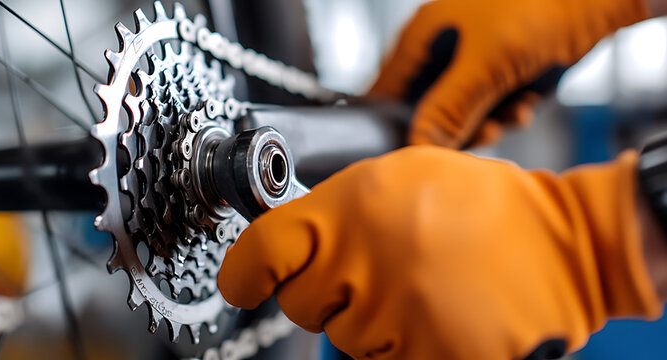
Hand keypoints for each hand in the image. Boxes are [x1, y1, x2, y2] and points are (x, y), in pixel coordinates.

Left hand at [218, 147, 661, 358]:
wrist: (566, 243)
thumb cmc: (480, 205)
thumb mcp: (396, 175)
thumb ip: (334, 208)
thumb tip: (285, 242)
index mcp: (349, 209)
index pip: (261, 253)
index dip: (244, 273)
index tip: (243, 282)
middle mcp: (363, 263)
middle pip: (298, 305)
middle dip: (326, 291)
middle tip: (374, 269)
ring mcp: (394, 316)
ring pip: (342, 338)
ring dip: (370, 320)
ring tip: (420, 285)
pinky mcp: (426, 356)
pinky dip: (401, 345)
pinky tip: (433, 315)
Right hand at [368, 0, 648, 147]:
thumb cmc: (542, 6)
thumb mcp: (488, 65)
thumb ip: (449, 108)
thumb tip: (416, 144)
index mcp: (423, 35)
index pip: (387, 90)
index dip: (396, 123)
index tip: (414, 150)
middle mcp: (443, 49)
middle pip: (425, 109)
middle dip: (452, 129)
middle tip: (478, 134)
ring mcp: (472, 61)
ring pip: (459, 114)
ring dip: (484, 124)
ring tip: (509, 115)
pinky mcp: (499, 72)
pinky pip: (489, 108)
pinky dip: (506, 114)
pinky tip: (524, 105)